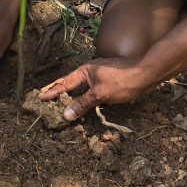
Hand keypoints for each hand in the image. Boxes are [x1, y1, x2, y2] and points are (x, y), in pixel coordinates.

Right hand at [39, 58, 155, 120]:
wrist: (146, 74)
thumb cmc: (122, 81)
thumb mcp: (100, 94)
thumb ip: (82, 104)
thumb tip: (65, 115)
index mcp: (85, 71)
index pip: (64, 84)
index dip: (53, 92)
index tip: (40, 97)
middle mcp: (91, 72)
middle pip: (72, 85)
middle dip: (60, 93)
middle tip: (47, 99)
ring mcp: (101, 78)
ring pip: (83, 89)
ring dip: (74, 98)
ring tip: (63, 105)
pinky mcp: (110, 84)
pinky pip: (93, 93)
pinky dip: (87, 100)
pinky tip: (86, 107)